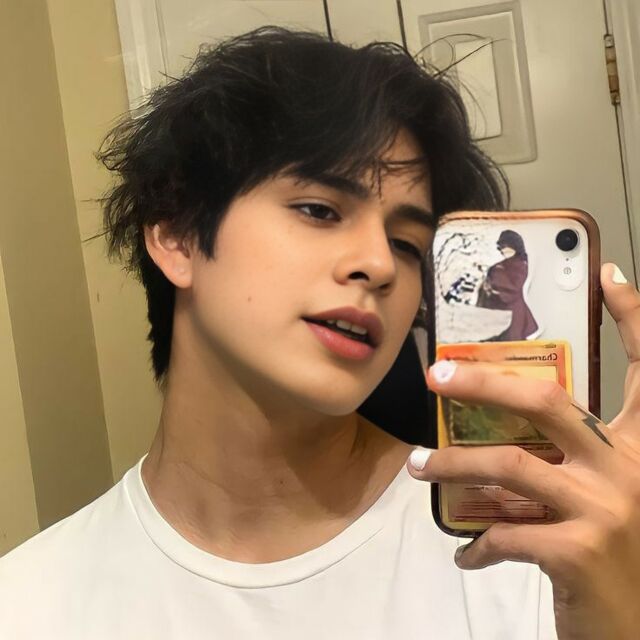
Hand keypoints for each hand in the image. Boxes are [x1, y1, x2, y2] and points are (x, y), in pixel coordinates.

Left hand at [408, 263, 639, 639]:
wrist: (638, 629)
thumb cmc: (620, 558)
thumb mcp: (607, 497)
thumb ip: (570, 462)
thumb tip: (504, 437)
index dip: (634, 318)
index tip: (609, 276)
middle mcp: (630, 467)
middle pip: (547, 400)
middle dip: (483, 383)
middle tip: (437, 377)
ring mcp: (607, 509)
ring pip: (510, 464)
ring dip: (453, 463)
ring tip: (420, 466)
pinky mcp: (579, 552)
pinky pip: (505, 533)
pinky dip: (476, 544)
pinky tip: (465, 553)